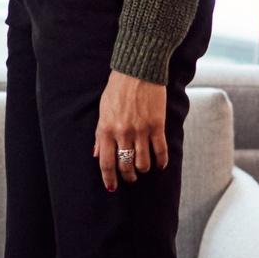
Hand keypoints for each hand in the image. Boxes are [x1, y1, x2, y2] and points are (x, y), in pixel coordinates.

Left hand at [93, 72, 167, 192]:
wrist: (137, 71)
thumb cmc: (117, 89)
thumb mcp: (103, 111)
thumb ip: (100, 134)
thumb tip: (97, 154)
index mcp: (106, 129)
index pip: (106, 163)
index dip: (109, 178)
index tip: (112, 186)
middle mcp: (123, 133)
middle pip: (125, 166)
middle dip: (128, 177)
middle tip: (130, 179)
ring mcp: (141, 130)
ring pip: (143, 163)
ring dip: (143, 169)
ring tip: (143, 169)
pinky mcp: (157, 125)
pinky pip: (160, 150)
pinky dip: (160, 161)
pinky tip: (160, 164)